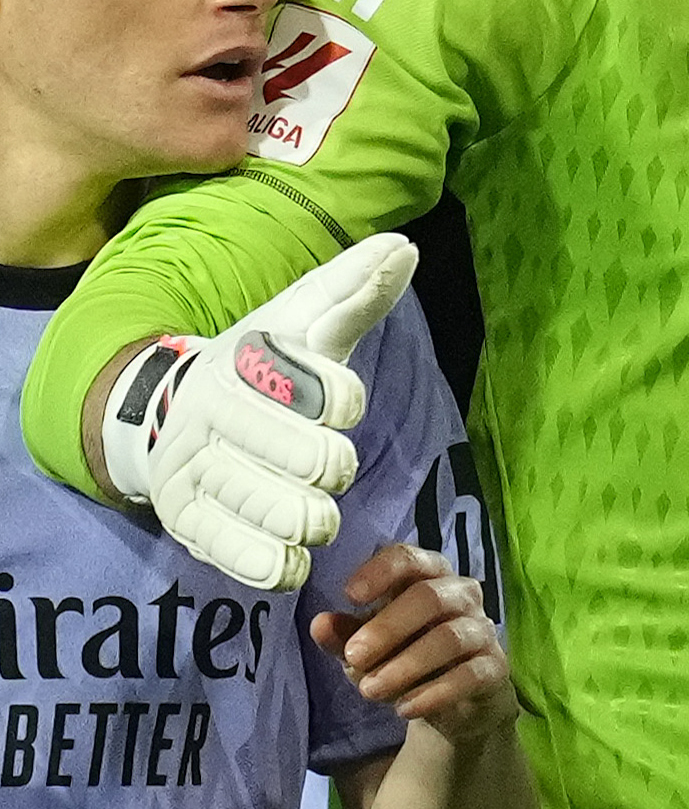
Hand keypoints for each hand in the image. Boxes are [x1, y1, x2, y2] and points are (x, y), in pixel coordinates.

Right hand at [102, 232, 417, 589]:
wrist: (166, 419)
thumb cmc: (259, 375)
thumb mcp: (301, 328)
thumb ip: (353, 293)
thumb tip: (404, 246)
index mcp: (244, 364)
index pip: (326, 390)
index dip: (340, 400)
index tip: (338, 404)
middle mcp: (213, 418)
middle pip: (317, 461)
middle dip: (333, 466)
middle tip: (327, 464)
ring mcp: (195, 474)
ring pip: (292, 515)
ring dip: (315, 518)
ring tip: (310, 508)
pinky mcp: (186, 525)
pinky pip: (253, 560)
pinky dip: (283, 562)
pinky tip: (290, 549)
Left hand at [316, 540, 514, 742]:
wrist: (452, 702)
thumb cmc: (403, 657)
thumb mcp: (366, 648)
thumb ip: (343, 637)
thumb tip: (320, 624)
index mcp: (425, 577)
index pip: (409, 558)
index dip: (381, 572)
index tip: (349, 596)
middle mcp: (460, 595)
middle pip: (430, 597)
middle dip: (388, 627)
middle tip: (354, 656)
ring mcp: (482, 630)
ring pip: (450, 637)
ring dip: (407, 665)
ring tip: (370, 691)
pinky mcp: (496, 667)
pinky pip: (471, 674)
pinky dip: (435, 693)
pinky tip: (405, 708)